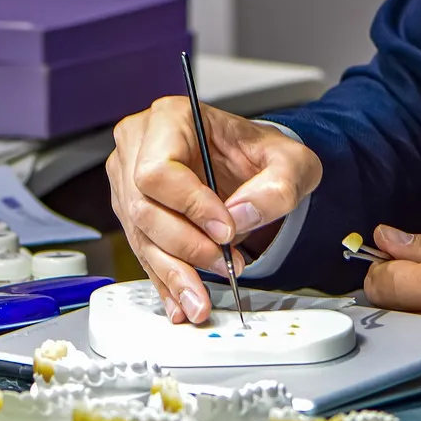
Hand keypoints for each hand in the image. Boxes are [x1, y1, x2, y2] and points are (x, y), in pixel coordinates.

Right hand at [107, 97, 321, 324]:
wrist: (252, 168)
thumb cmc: (261, 155)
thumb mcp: (291, 162)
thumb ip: (278, 186)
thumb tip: (242, 216)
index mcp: (170, 118)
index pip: (158, 169)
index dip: (190, 206)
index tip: (225, 230)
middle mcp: (139, 146)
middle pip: (144, 207)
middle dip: (186, 246)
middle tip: (225, 265)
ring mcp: (129, 181)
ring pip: (140, 236)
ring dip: (175, 272)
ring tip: (202, 300)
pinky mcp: (132, 213)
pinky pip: (143, 253)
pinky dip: (165, 281)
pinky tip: (182, 302)